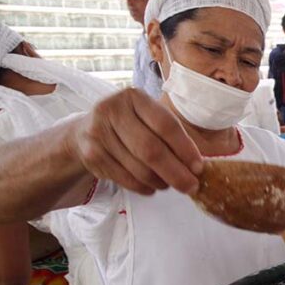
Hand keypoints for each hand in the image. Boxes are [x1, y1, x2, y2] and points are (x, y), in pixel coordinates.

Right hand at [70, 89, 202, 195]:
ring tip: (169, 184)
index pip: (166, 125)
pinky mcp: (91, 155)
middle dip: (176, 173)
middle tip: (191, 186)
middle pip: (151, 149)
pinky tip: (152, 186)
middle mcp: (112, 111)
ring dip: (160, 181)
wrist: (85, 132)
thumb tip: (197, 166)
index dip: (185, 149)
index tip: (199, 167)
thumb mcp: (147, 117)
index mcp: (134, 97)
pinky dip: (144, 187)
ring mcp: (98, 133)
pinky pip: (125, 179)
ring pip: (139, 168)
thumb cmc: (129, 125)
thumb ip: (170, 134)